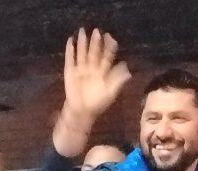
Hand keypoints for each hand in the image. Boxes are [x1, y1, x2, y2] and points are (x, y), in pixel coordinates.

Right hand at [54, 28, 131, 157]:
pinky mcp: (70, 72)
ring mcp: (81, 69)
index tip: (111, 37)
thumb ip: (118, 81)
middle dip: (96, 42)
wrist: (82, 112)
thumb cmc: (98, 103)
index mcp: (103, 72)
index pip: (106, 56)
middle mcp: (92, 68)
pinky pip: (70, 59)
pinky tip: (70, 41)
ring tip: (83, 31)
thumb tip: (128, 70)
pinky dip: (70, 51)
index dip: (109, 47)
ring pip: (82, 53)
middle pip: (94, 52)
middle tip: (97, 31)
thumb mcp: (111, 92)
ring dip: (82, 43)